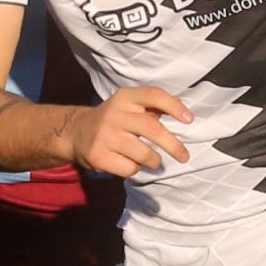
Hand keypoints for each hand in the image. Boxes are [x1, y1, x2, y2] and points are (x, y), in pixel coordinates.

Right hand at [65, 86, 192, 175]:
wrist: (76, 132)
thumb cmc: (115, 119)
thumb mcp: (129, 105)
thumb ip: (153, 107)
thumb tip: (184, 114)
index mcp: (125, 97)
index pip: (153, 95)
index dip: (174, 106)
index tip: (189, 120)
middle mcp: (114, 114)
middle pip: (152, 128)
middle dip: (173, 145)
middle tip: (184, 156)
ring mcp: (105, 136)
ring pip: (144, 154)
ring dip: (155, 161)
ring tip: (154, 161)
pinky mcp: (98, 156)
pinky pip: (130, 168)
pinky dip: (135, 169)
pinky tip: (128, 162)